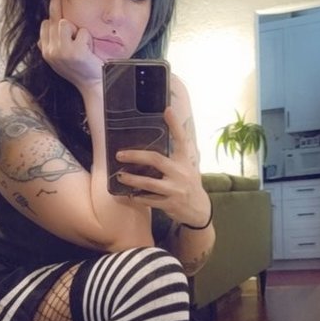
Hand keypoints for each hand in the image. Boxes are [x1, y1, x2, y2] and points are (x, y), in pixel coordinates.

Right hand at [38, 0, 102, 93]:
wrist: (93, 86)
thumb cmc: (81, 70)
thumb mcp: (62, 58)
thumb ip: (53, 43)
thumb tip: (45, 26)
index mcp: (46, 52)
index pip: (45, 23)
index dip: (52, 5)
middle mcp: (49, 51)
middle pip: (54, 20)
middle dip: (62, 11)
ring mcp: (60, 52)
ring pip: (66, 23)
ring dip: (78, 32)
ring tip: (83, 47)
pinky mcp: (73, 52)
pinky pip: (81, 32)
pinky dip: (88, 39)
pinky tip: (89, 51)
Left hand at [114, 104, 210, 226]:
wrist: (199, 210)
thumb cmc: (189, 185)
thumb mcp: (188, 168)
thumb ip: (176, 157)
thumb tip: (161, 143)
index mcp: (185, 162)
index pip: (181, 140)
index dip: (175, 125)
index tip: (167, 110)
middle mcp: (181, 173)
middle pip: (156, 160)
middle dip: (136, 156)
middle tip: (120, 154)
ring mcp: (175, 190)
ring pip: (149, 183)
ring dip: (132, 180)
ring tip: (120, 176)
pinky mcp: (170, 204)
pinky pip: (149, 200)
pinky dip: (138, 197)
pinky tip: (130, 195)